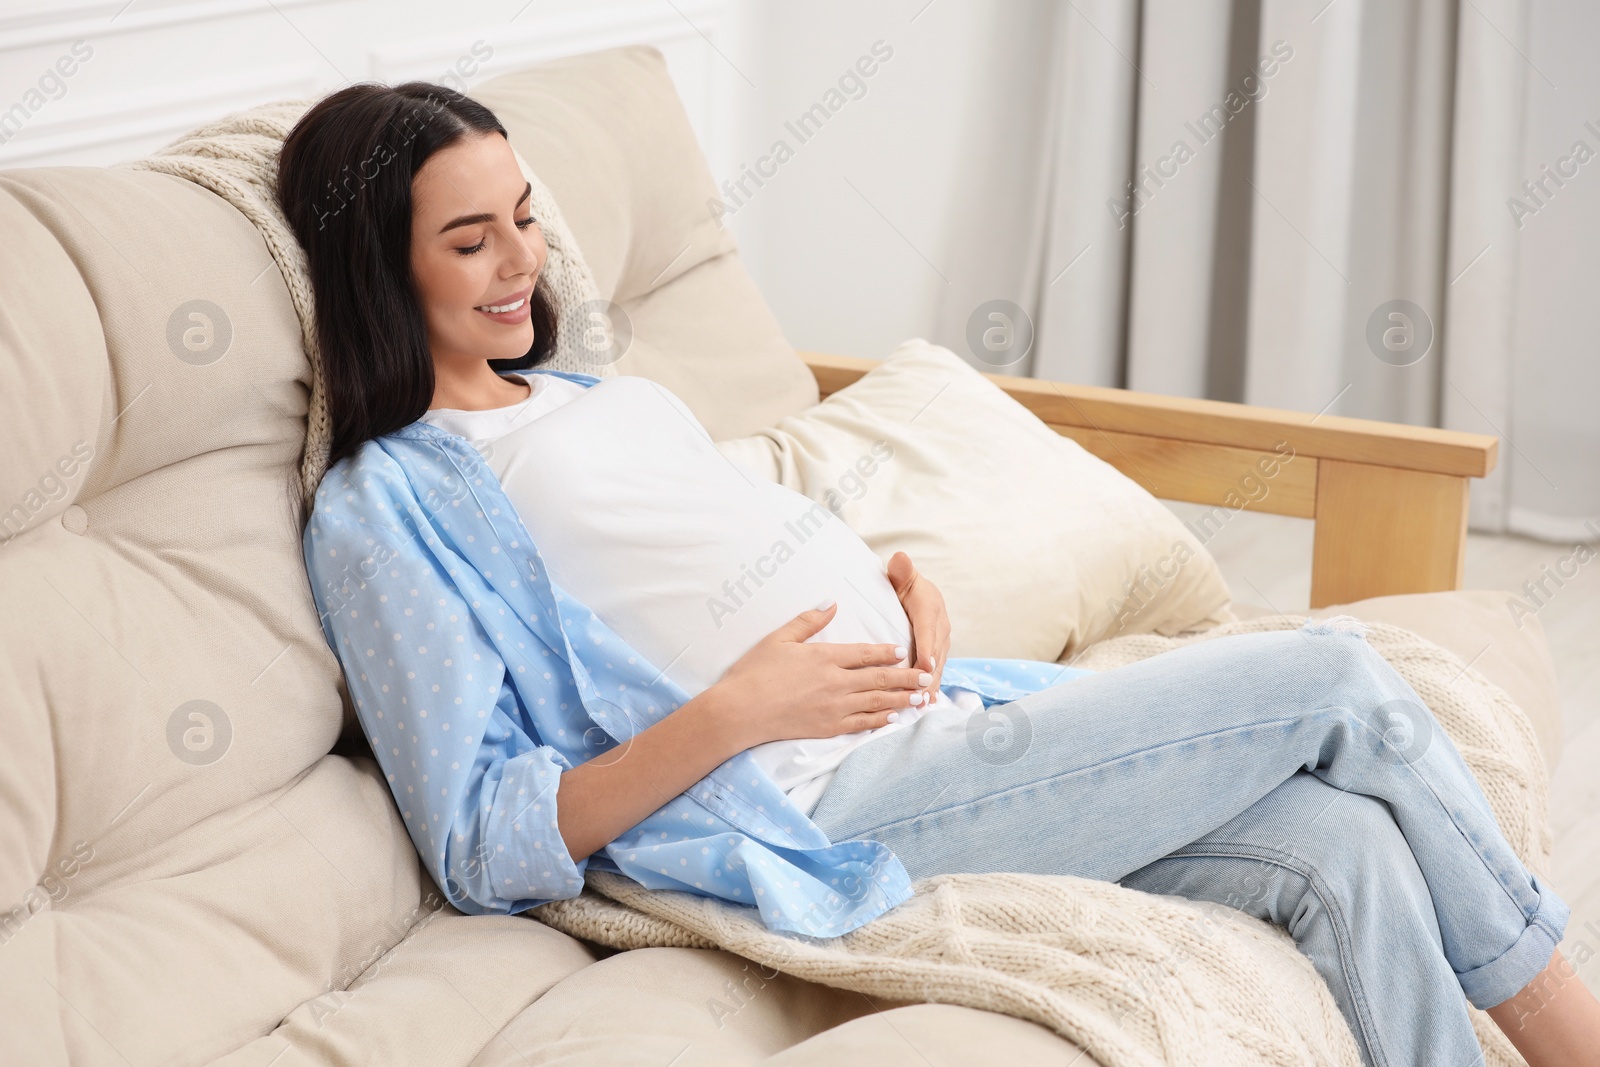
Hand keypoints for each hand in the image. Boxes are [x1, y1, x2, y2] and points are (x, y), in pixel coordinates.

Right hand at [709, 602, 933, 749]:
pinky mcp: (827, 727)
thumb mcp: (779, 638)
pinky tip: (892, 718)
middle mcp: (835, 682)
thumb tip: (832, 603)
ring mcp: (833, 707)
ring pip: (875, 702)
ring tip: (920, 697)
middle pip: (878, 678)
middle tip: (926, 676)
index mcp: (824, 657)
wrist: (740, 711)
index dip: (886, 652)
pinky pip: (860, 724)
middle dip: (905, 677)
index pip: (864, 653)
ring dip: (900, 699)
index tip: (903, 651)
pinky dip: (879, 720)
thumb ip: (809, 621)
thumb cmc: (754, 672)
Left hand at [887, 551, 949, 704]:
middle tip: (920, 694)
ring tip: (923, 703)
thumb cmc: (903, 584)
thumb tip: (900, 558)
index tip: (924, 666)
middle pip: (935, 652)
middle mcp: (940, 625)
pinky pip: (937, 669)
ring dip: (932, 684)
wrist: (916, 590)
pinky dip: (933, 685)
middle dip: (929, 675)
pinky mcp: (939, 650)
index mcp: (930, 607)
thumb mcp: (901, 576)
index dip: (927, 649)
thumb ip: (901, 570)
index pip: (928, 630)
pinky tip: (929, 702)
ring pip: (938, 665)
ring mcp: (942, 639)